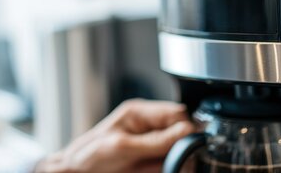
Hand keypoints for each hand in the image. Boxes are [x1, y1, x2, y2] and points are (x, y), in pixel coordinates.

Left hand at [35, 99, 193, 172]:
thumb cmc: (88, 158)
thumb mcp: (123, 147)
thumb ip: (156, 140)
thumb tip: (187, 131)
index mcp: (139, 114)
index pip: (175, 113)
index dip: (187, 126)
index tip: (192, 141)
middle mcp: (147, 128)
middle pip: (180, 131)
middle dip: (184, 145)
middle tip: (182, 158)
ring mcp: (150, 146)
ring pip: (179, 149)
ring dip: (180, 159)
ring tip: (170, 165)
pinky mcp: (151, 163)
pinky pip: (170, 164)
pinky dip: (172, 167)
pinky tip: (170, 168)